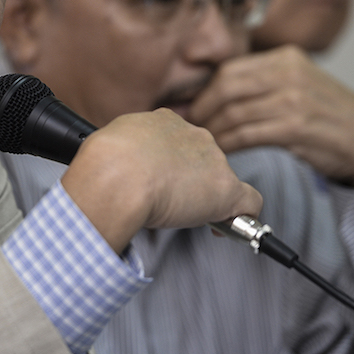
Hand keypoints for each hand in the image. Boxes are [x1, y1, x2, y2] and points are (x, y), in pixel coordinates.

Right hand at [61, 108, 262, 253]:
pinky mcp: (226, 189)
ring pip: (220, 181)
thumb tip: (115, 169)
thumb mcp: (108, 145)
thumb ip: (122, 152)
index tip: (160, 180)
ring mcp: (213, 161)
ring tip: (181, 217)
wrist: (118, 175)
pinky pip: (248, 203)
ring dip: (206, 199)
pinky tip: (226, 231)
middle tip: (167, 202)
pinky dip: (241, 219)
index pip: (177, 143)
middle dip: (190, 180)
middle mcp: (193, 134)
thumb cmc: (104, 164)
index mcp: (163, 122)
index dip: (171, 164)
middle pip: (202, 159)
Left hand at [189, 44, 353, 189]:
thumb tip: (211, 93)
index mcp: (286, 58)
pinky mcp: (297, 126)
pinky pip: (248, 134)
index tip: (192, 105)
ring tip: (206, 142)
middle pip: (226, 86)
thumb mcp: (297, 85)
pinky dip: (230, 143)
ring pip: (234, 112)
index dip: (204, 89)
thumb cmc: (328, 117)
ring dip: (214, 130)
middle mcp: (289, 73)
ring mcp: (294, 99)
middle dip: (203, 108)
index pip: (230, 69)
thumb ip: (262, 84)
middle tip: (193, 125)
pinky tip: (224, 151)